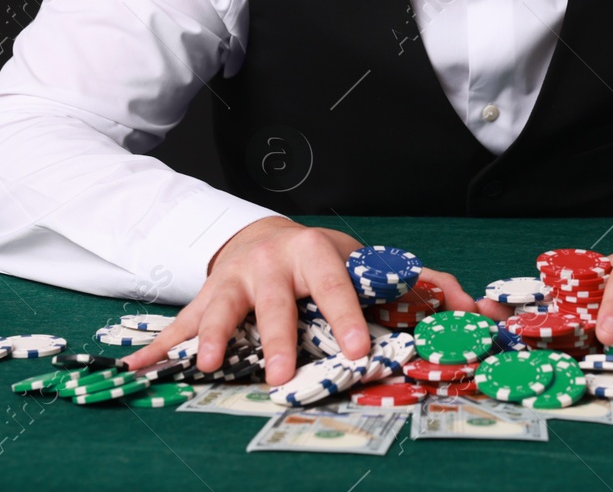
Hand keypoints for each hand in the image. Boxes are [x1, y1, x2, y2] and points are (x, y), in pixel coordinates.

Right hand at [122, 217, 483, 384]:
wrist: (265, 238)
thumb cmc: (326, 263)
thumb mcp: (372, 265)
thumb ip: (426, 287)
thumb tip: (480, 311)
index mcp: (318, 256)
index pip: (335, 284)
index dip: (347, 313)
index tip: (357, 347)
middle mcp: (271, 265)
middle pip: (274, 303)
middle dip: (276, 338)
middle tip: (277, 375)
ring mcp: (232, 282)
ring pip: (219, 308)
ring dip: (207, 337)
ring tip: (200, 366)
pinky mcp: (202, 300)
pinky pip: (174, 325)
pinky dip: (153, 347)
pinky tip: (132, 370)